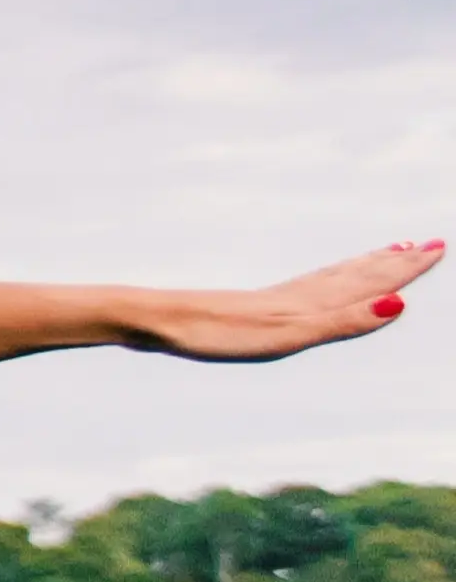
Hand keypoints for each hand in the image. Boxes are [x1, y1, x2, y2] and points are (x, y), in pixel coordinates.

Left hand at [140, 241, 438, 362]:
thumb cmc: (215, 334)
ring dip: (365, 267)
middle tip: (430, 244)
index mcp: (309, 304)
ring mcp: (274, 301)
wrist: (154, 321)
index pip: (369, 281)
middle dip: (394, 264)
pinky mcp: (252, 309)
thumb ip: (342, 322)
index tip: (437, 247)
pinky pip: (305, 289)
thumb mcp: (285, 336)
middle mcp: (296, 297)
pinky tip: (319, 286)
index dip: (404, 269)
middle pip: (356, 275)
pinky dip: (327, 281)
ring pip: (332, 279)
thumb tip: (397, 303)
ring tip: (390, 253)